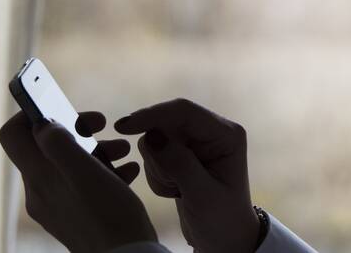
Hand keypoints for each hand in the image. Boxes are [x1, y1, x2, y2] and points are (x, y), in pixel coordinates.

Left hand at [0, 110, 158, 252]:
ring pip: (68, 162)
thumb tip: (41, 123)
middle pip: (45, 145)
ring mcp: (58, 204)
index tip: (62, 106)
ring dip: (95, 147)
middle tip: (102, 123)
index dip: (32, 113)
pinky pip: (82, 182)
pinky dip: (103, 170)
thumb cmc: (109, 217)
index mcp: (39, 178)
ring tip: (123, 149)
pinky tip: (128, 172)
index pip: (13, 135)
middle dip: (75, 127)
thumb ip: (59, 144)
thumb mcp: (87, 173)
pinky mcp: (76, 214)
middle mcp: (41, 191)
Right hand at [114, 98, 261, 252]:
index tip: (123, 128)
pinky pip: (153, 154)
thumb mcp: (202, 194)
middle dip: (158, 156)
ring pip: (156, 139)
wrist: (223, 240)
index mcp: (226, 134)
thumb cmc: (221, 219)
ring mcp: (195, 142)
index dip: (153, 115)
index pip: (184, 111)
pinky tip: (174, 190)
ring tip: (177, 190)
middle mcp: (211, 131)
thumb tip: (152, 136)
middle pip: (165, 123)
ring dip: (157, 168)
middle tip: (172, 184)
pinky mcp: (182, 154)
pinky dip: (156, 174)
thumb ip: (179, 164)